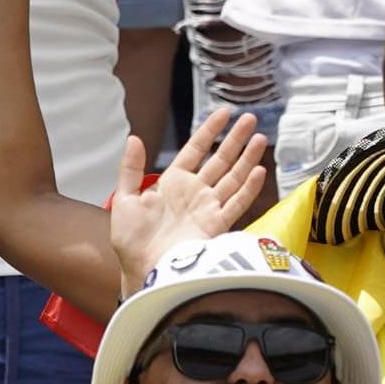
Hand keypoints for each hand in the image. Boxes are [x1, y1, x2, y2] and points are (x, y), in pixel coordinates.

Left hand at [107, 110, 274, 287]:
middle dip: (235, 139)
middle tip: (250, 119)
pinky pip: (236, 203)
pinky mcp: (216, 225)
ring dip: (247, 158)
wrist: (141, 269)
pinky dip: (248, 188)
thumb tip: (134, 138)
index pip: (196, 149)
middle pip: (220, 159)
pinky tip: (259, 171)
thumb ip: (130, 168)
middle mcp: (194, 192)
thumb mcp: (124, 198)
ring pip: (233, 177)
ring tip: (260, 138)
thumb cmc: (131, 240)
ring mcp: (207, 208)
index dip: (210, 130)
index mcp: (173, 182)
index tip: (224, 114)